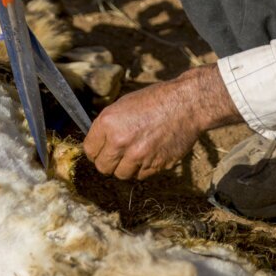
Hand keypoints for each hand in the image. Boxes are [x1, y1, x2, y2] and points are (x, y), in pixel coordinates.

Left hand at [83, 64, 241, 179]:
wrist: (187, 104)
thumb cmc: (156, 99)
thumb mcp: (124, 104)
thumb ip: (108, 125)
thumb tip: (99, 142)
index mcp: (109, 123)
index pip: (89, 150)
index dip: (95, 150)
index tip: (100, 150)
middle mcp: (121, 141)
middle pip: (103, 167)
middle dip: (108, 162)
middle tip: (116, 155)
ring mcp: (139, 156)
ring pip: (122, 175)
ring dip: (125, 167)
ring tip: (134, 154)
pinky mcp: (156, 165)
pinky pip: (141, 175)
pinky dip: (143, 169)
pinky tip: (149, 154)